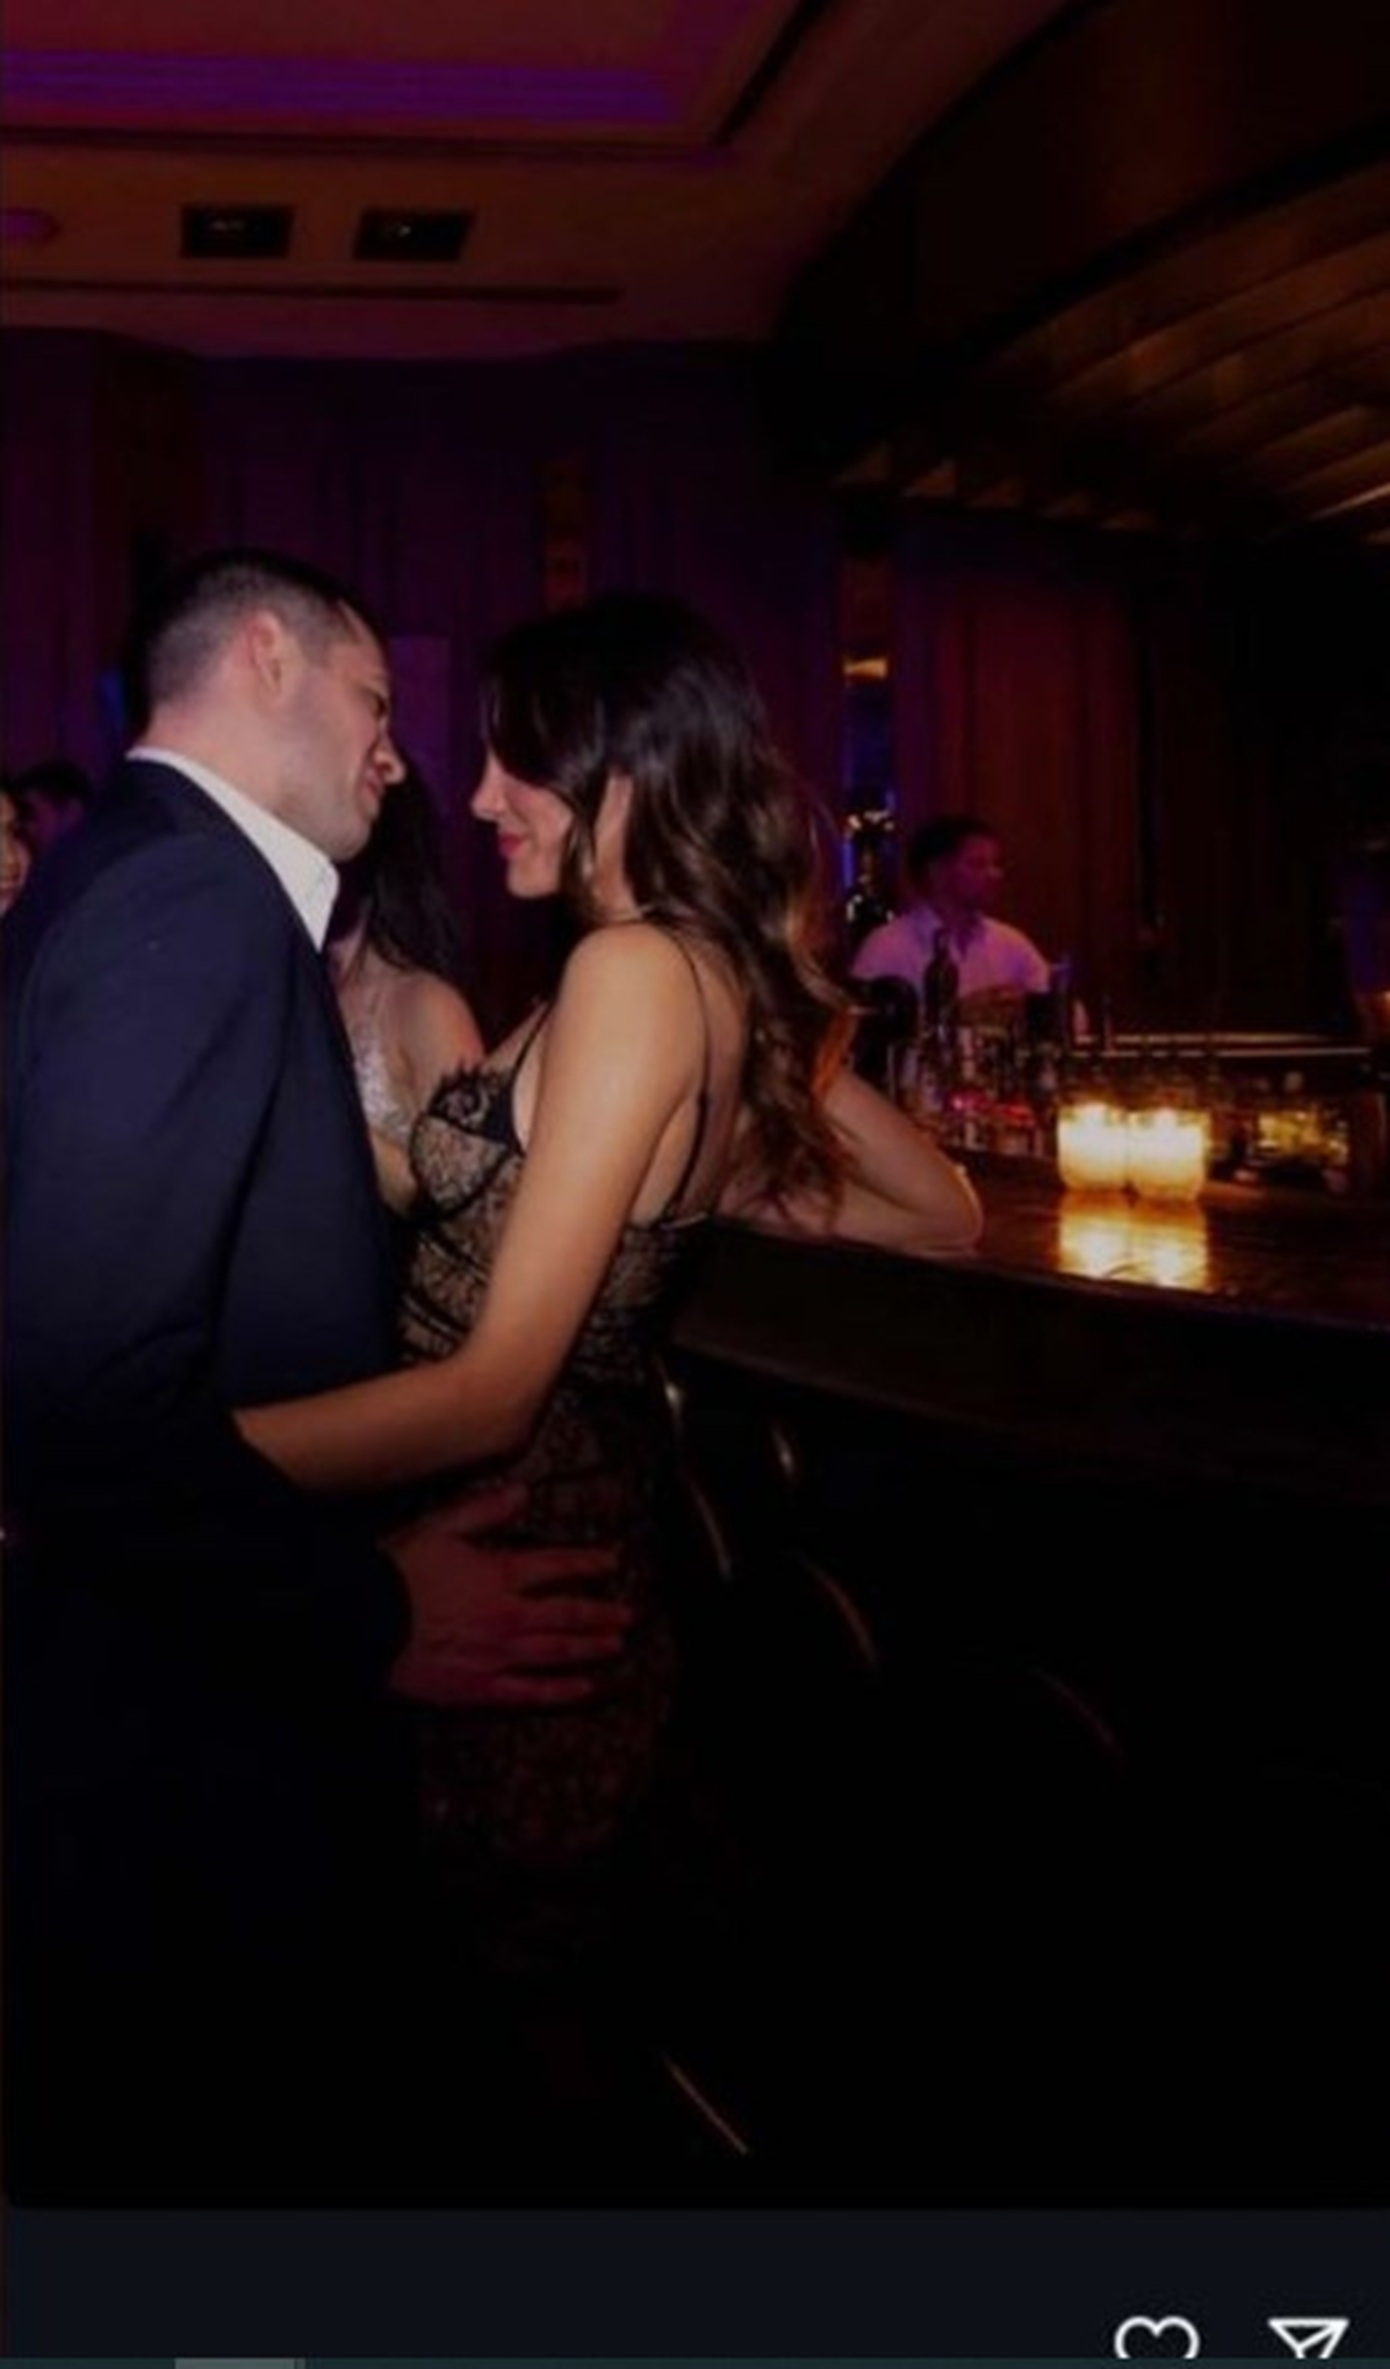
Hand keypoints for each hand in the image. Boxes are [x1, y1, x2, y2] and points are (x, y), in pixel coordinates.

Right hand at [382, 1480, 629, 1707]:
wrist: (362, 1621)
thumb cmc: (397, 1570)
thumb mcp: (440, 1526)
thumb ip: (485, 1510)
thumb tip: (523, 1493)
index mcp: (500, 1573)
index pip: (557, 1565)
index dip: (588, 1562)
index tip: (613, 1562)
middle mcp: (509, 1615)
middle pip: (567, 1614)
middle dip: (601, 1613)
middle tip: (628, 1615)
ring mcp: (497, 1655)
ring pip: (557, 1652)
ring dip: (591, 1648)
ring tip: (616, 1646)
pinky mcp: (479, 1687)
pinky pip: (529, 1692)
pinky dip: (561, 1691)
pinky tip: (584, 1689)